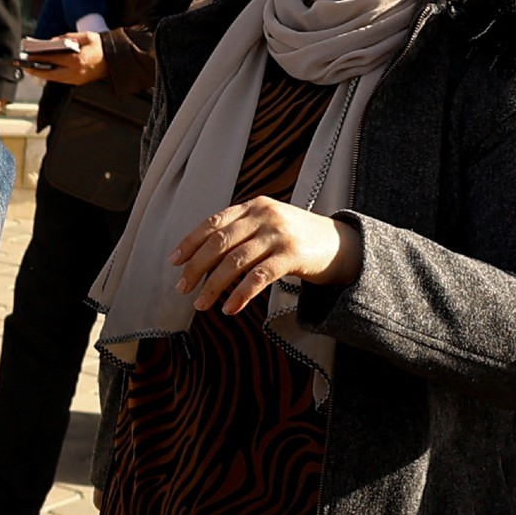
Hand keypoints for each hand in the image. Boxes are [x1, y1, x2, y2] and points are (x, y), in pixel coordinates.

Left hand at [19, 32, 104, 84]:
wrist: (115, 58)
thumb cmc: (100, 45)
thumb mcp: (85, 36)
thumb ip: (67, 37)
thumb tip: (52, 41)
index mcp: (77, 60)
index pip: (53, 59)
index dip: (39, 58)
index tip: (27, 56)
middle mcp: (75, 72)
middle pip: (50, 73)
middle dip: (36, 70)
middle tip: (24, 66)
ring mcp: (77, 79)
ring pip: (54, 79)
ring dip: (42, 74)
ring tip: (31, 68)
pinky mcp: (78, 82)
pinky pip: (61, 80)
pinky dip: (51, 75)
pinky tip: (44, 70)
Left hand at [170, 196, 362, 315]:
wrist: (342, 244)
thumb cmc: (296, 238)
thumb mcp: (268, 224)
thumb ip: (241, 231)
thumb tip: (201, 256)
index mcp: (253, 206)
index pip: (213, 223)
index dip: (190, 242)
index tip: (174, 261)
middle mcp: (264, 215)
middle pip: (219, 242)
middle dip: (196, 266)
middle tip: (181, 287)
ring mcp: (279, 234)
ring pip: (235, 261)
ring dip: (213, 285)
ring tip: (201, 303)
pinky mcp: (292, 255)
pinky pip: (258, 277)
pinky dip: (240, 294)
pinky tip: (229, 308)